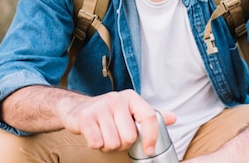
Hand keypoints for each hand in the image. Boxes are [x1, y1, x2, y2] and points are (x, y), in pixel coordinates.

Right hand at [57, 89, 175, 154]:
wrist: (76, 108)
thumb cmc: (108, 112)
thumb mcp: (130, 110)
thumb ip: (150, 116)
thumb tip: (173, 118)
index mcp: (131, 97)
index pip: (149, 117)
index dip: (151, 137)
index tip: (149, 150)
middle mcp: (117, 99)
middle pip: (130, 136)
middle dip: (124, 144)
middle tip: (116, 137)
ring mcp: (100, 106)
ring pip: (114, 142)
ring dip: (109, 145)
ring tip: (105, 135)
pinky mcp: (85, 117)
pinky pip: (97, 143)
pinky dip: (96, 145)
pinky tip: (95, 135)